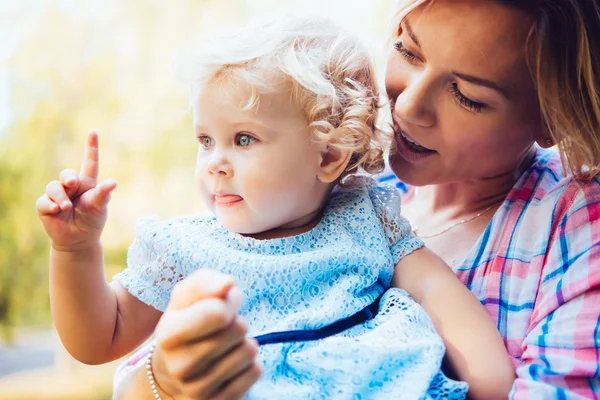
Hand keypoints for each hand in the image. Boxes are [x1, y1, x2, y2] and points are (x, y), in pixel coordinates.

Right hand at [36, 131, 116, 251]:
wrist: (78, 240)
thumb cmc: (92, 220)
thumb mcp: (99, 207)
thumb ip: (103, 194)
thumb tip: (113, 182)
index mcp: (87, 183)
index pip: (89, 162)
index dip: (91, 147)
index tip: (93, 132)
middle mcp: (71, 186)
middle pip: (66, 174)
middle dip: (68, 177)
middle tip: (72, 184)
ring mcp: (57, 195)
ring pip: (53, 187)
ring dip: (60, 197)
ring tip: (66, 207)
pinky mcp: (45, 206)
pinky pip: (43, 201)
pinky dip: (50, 205)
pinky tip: (56, 211)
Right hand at [153, 269, 261, 399]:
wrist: (172, 372)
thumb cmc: (187, 322)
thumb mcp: (187, 296)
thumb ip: (206, 282)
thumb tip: (228, 284)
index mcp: (168, 334)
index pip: (218, 312)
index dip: (230, 300)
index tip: (224, 302)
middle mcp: (180, 366)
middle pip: (238, 329)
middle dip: (236, 321)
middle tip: (222, 327)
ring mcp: (199, 390)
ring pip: (249, 351)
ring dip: (243, 342)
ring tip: (226, 345)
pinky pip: (255, 371)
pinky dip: (250, 363)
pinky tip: (231, 363)